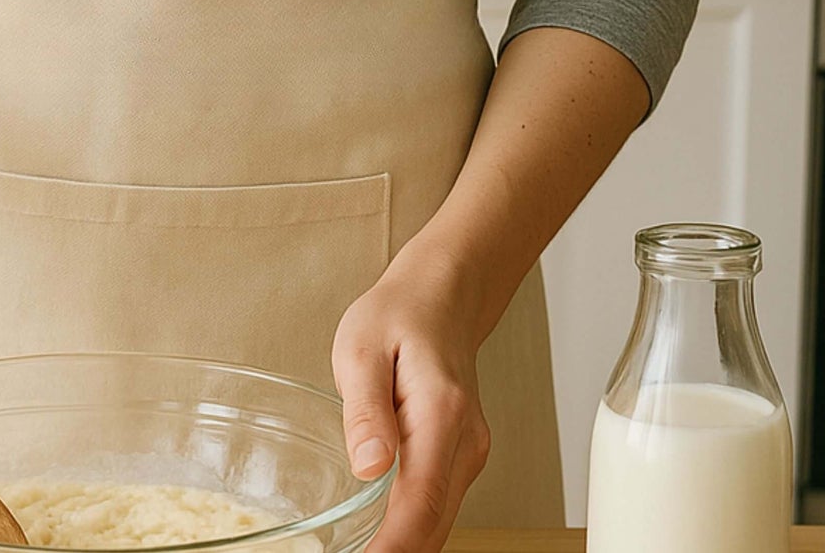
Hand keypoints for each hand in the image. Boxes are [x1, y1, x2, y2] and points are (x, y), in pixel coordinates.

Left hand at [332, 239, 489, 552]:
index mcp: (442, 415)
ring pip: (438, 521)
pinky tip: (378, 531)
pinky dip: (411, 526)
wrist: (441, 296)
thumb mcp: (361, 347)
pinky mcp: (462, 458)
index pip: (420, 505)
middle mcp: (466, 443)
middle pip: (434, 526)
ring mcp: (469, 454)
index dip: (391, 548)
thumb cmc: (397, 315)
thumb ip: (365, 409)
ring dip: (401, 543)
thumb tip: (369, 468)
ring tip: (354, 548)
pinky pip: (438, 505)